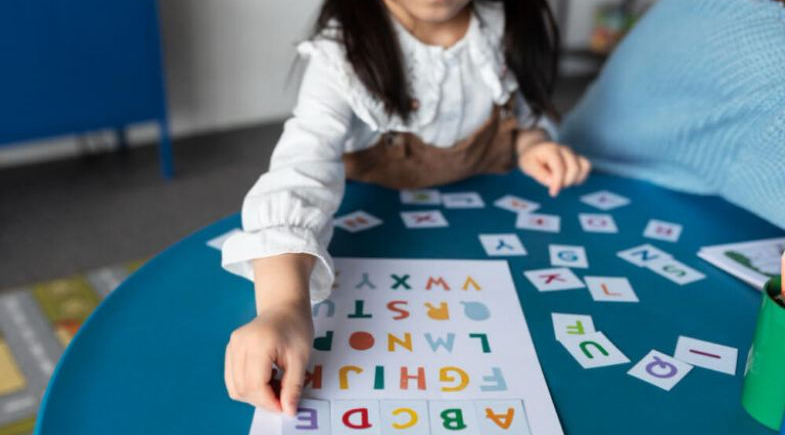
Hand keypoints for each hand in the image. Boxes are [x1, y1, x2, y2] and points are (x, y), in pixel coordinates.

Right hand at [225, 300, 312, 414]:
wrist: (284, 307)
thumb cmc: (296, 328)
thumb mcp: (301, 358)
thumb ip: (293, 386)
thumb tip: (288, 411)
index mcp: (259, 343)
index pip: (255, 384)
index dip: (269, 402)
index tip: (285, 406)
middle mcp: (239, 344)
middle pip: (243, 388)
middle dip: (262, 400)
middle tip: (282, 396)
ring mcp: (231, 346)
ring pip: (235, 387)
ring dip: (254, 395)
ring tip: (275, 384)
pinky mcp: (229, 349)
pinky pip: (232, 379)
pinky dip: (247, 386)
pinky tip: (265, 378)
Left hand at [517, 133, 590, 196]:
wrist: (535, 149)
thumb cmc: (531, 159)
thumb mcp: (528, 166)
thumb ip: (539, 174)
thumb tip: (552, 183)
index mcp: (551, 150)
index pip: (559, 168)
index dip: (558, 182)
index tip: (553, 193)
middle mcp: (564, 149)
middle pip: (574, 168)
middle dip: (565, 182)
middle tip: (555, 187)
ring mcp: (572, 152)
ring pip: (583, 167)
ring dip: (574, 180)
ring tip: (562, 183)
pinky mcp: (577, 157)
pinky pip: (586, 166)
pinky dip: (581, 176)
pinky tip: (571, 180)